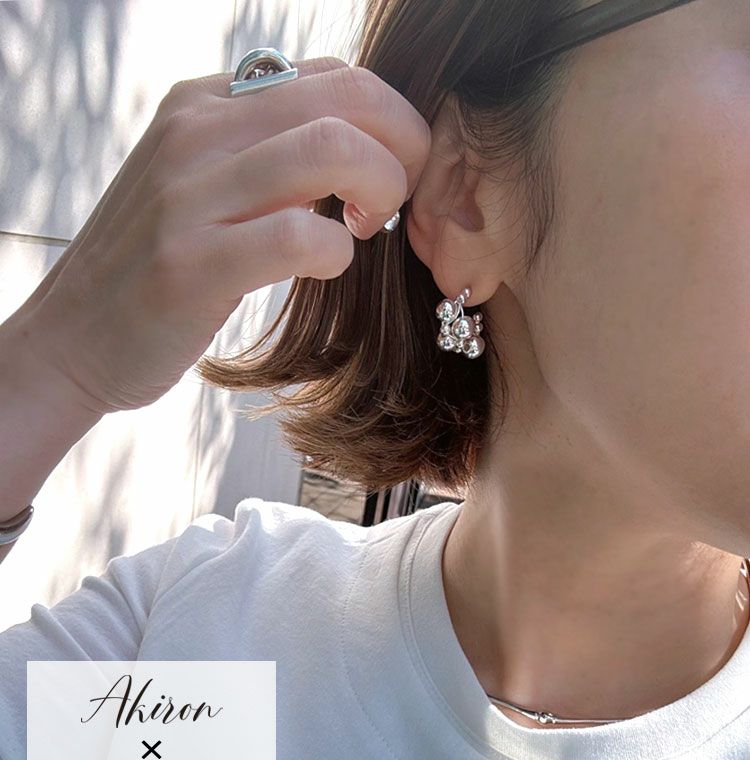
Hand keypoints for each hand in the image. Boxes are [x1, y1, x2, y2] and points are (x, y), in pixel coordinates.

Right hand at [23, 57, 431, 414]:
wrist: (72, 338)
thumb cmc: (155, 267)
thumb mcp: (202, 185)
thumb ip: (265, 154)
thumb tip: (355, 144)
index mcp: (203, 105)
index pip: (331, 75)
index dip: (389, 120)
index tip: (392, 171)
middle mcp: (194, 133)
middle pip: (346, 98)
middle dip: (404, 147)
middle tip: (395, 201)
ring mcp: (187, 196)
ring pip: (329, 149)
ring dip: (379, 191)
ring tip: (363, 228)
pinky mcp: (190, 264)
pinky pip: (298, 234)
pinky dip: (335, 251)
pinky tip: (326, 267)